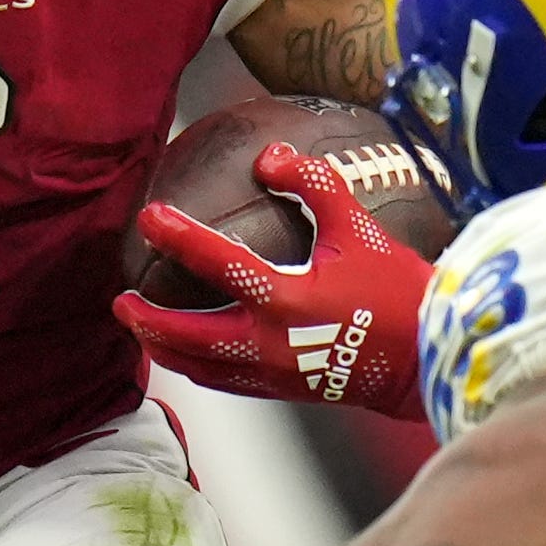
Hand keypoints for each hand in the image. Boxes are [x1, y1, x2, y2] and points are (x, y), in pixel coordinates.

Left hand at [113, 143, 432, 418]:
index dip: (180, 237)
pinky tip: (183, 354)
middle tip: (121, 301)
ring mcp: (275, 373)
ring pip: (200, 367)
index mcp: (289, 299)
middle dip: (148, 321)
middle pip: (190, 337)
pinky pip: (224, 382)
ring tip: (139, 328)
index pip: (220, 263)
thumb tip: (267, 155)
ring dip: (164, 348)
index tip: (149, 218)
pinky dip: (195, 367)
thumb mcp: (359, 228)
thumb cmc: (396, 290)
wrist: (424, 359)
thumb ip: (313, 186)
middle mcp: (273, 343)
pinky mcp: (282, 390)